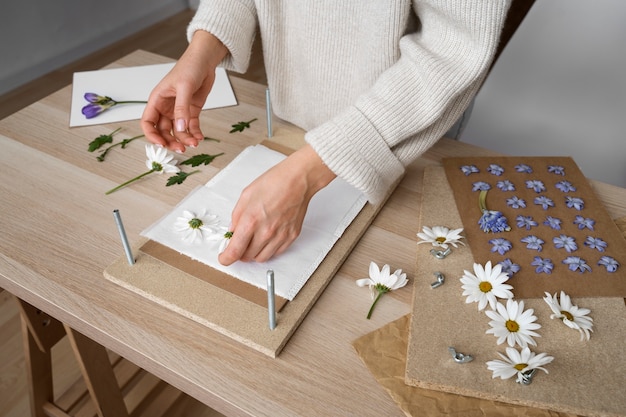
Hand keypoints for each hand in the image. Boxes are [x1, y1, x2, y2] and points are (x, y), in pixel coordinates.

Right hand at [141, 31, 227, 152]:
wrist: (205, 61)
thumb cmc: (189, 67)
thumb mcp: (184, 87)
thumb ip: (182, 108)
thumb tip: (179, 129)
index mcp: (157, 100)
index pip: (148, 122)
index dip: (152, 135)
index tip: (162, 144)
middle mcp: (166, 108)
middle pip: (163, 131)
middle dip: (170, 141)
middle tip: (181, 149)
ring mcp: (178, 111)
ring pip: (177, 131)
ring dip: (185, 139)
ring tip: (195, 143)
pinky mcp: (191, 111)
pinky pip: (191, 127)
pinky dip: (195, 134)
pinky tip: (200, 138)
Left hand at [218, 145, 335, 264]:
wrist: (298, 181)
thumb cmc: (274, 183)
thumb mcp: (246, 196)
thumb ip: (236, 216)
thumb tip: (233, 232)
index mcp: (251, 220)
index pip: (235, 251)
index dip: (226, 258)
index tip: (224, 257)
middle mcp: (266, 232)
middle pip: (247, 257)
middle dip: (240, 252)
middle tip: (240, 243)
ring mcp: (280, 236)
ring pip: (262, 258)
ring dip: (254, 253)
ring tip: (254, 240)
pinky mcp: (291, 236)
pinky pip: (276, 253)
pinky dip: (268, 249)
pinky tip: (267, 238)